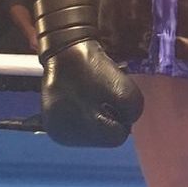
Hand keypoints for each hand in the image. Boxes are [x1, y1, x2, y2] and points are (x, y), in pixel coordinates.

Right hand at [35, 0, 143, 146]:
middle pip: (104, 136)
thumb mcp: (125, 89)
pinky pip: (83, 121)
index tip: (117, 95)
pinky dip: (89, 110)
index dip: (124, 116)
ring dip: (101, 113)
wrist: (67, 48)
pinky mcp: (55, 118)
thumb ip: (132, 110)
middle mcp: (61, 136)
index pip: (116, 138)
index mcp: (76, 132)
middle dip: (112, 116)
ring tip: (96, 91)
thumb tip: (128, 121)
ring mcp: (56, 127)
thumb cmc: (95, 68)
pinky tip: (87, 94)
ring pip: (94, 129)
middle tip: (107, 91)